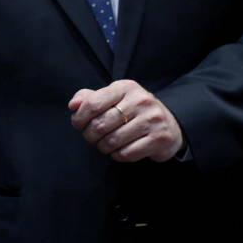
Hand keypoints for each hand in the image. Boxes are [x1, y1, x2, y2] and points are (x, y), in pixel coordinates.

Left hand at [69, 79, 183, 161]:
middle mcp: (141, 101)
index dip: (79, 118)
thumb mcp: (112, 97)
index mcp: (125, 87)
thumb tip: (73, 105)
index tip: (78, 124)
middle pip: (100, 125)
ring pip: (112, 141)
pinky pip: (126, 153)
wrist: (169, 123)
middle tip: (91, 137)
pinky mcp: (160, 139)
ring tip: (104, 144)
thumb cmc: (131, 110)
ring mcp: (152, 120)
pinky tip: (118, 150)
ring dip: (102, 146)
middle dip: (89, 135)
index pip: (93, 104)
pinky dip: (116, 155)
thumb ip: (89, 98)